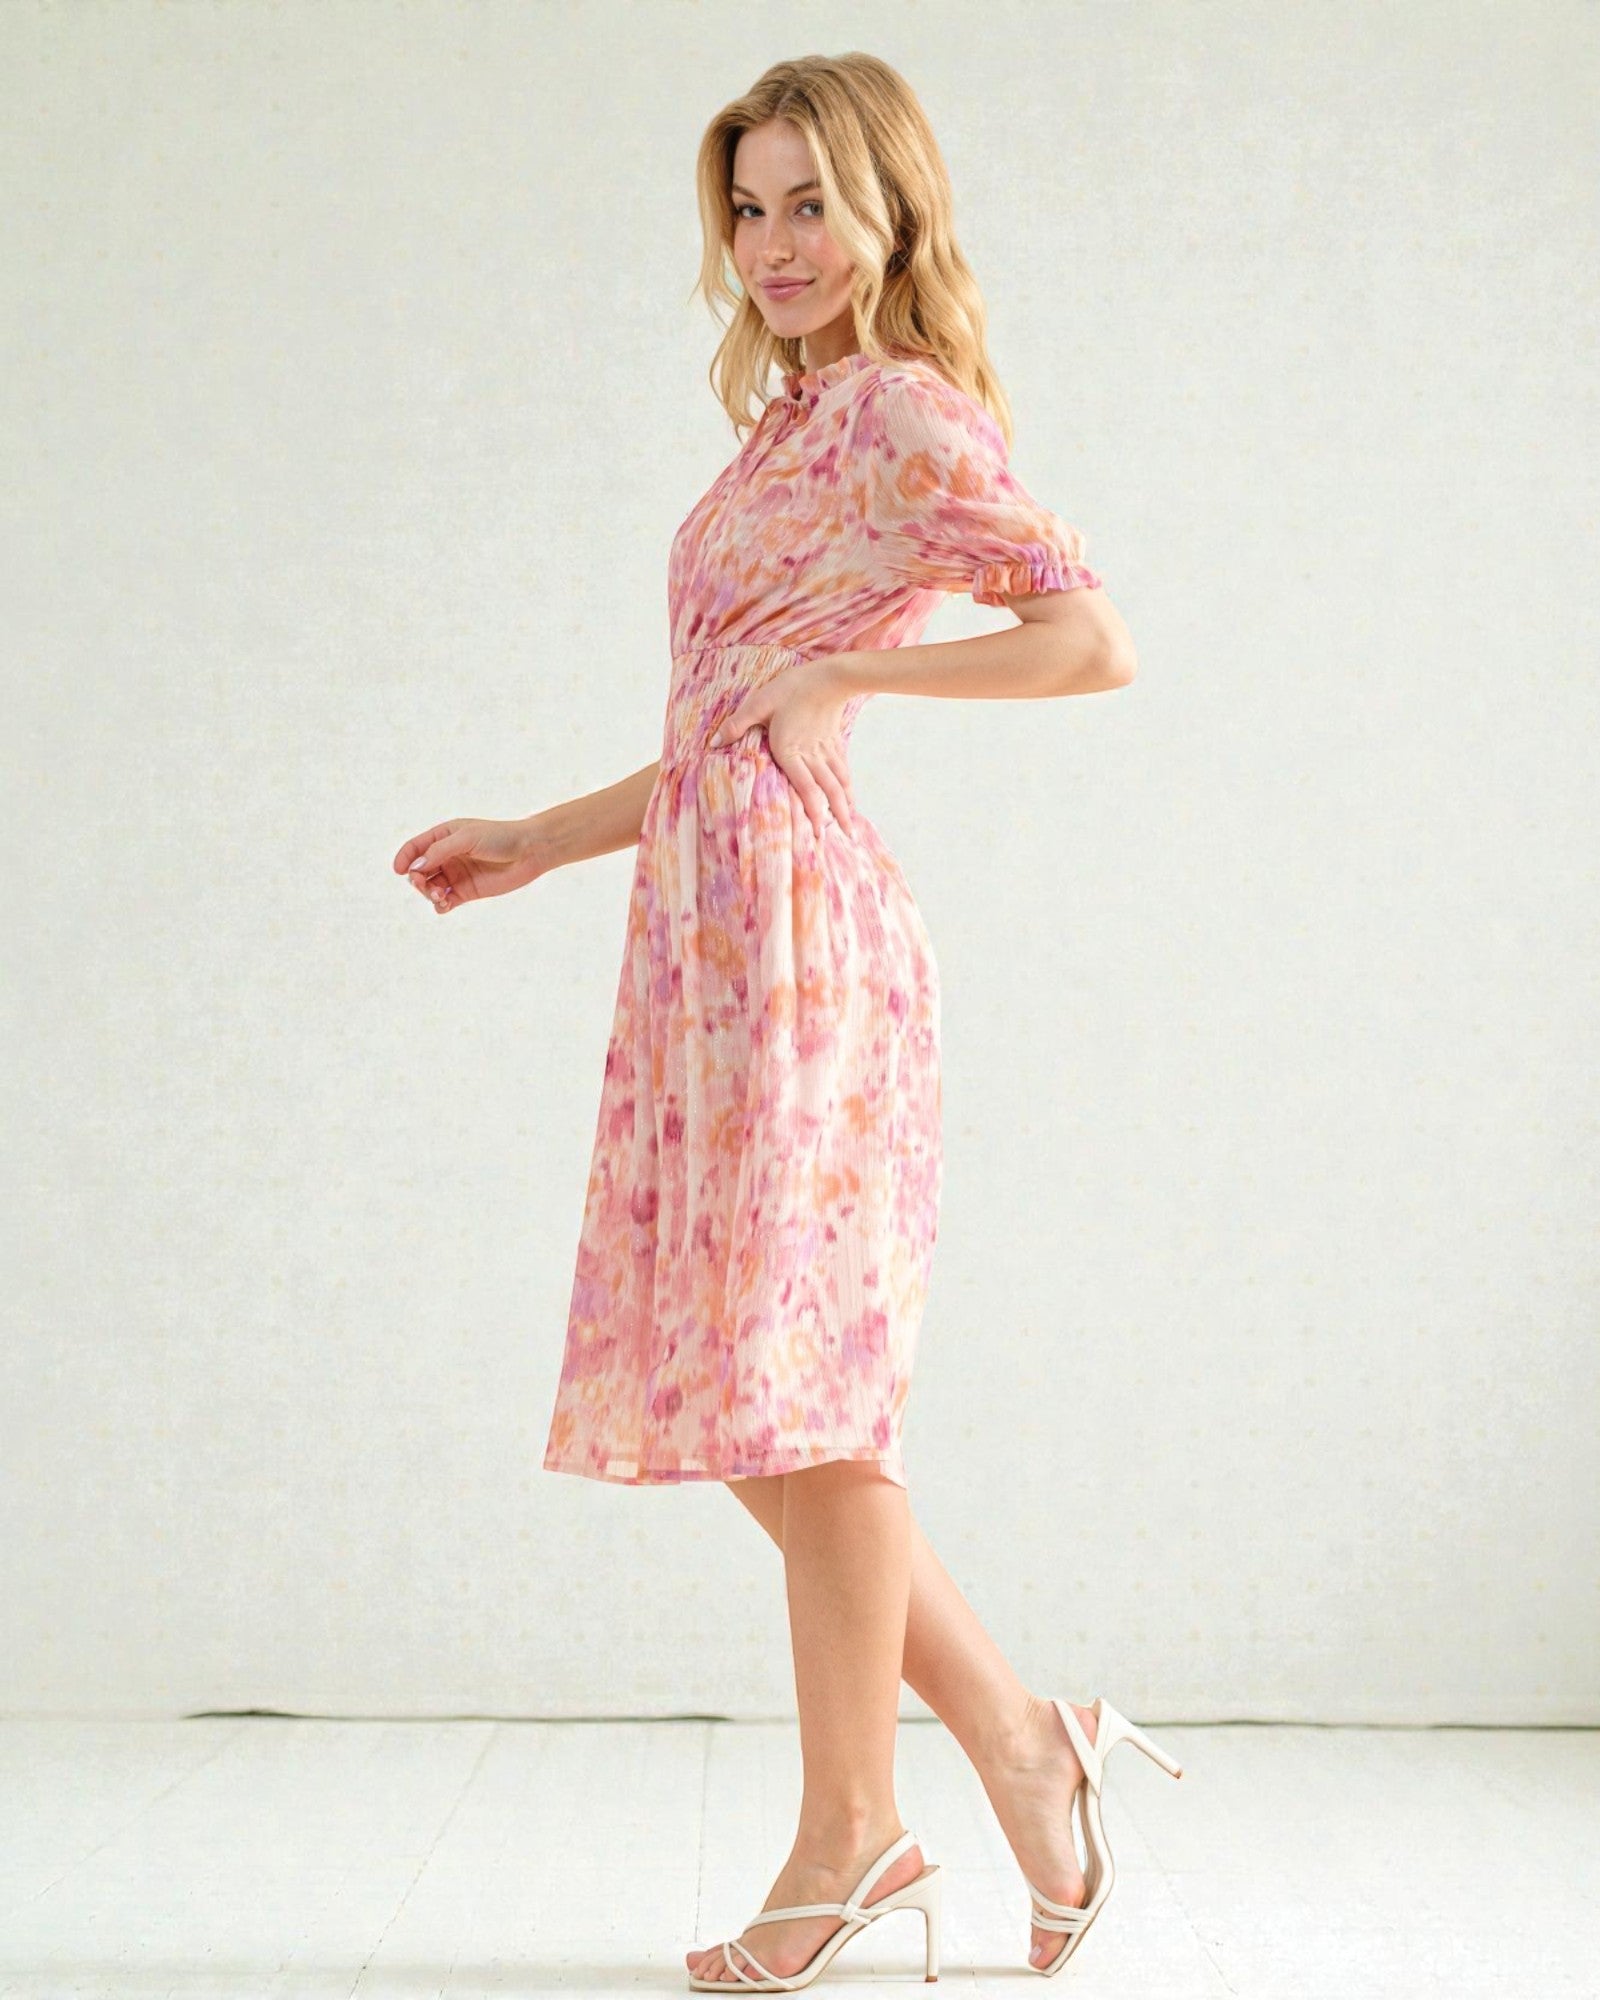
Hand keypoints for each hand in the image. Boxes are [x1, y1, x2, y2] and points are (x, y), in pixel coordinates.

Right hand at [392, 817, 544, 913]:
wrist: (529, 852)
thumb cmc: (499, 837)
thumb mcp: (466, 838)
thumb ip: (440, 851)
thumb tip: (416, 868)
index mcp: (443, 837)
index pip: (415, 848)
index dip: (403, 859)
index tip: (399, 871)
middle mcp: (446, 856)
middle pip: (419, 871)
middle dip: (416, 880)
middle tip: (424, 885)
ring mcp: (456, 875)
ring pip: (429, 888)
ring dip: (427, 894)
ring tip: (439, 895)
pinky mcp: (466, 892)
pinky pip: (444, 902)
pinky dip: (439, 906)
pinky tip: (444, 904)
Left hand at [706, 656, 857, 840]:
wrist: (830, 675)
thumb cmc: (792, 688)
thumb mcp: (759, 702)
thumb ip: (737, 724)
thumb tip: (714, 743)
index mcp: (791, 750)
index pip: (805, 788)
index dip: (812, 812)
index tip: (817, 834)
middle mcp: (811, 756)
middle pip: (827, 791)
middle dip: (835, 817)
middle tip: (844, 839)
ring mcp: (826, 750)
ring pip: (838, 784)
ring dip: (845, 806)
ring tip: (850, 826)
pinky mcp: (834, 742)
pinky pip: (843, 769)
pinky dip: (848, 786)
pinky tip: (850, 797)